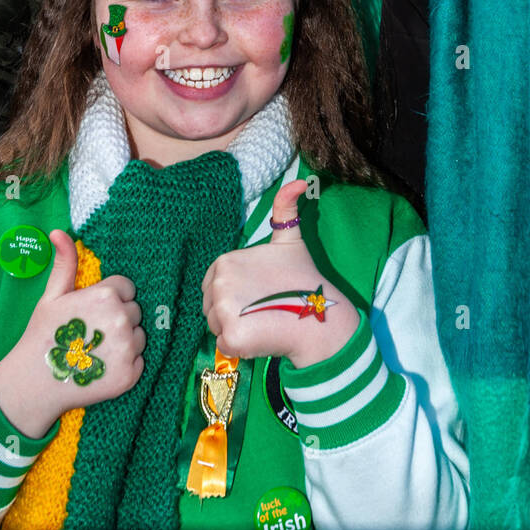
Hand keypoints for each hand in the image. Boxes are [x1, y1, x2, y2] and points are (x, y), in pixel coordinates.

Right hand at [0, 230, 145, 438]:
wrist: (35, 383)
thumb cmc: (42, 334)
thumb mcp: (52, 296)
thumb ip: (65, 263)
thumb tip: (59, 231)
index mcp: (105, 296)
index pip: (126, 287)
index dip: (110, 297)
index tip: (92, 310)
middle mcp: (121, 320)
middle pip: (134, 310)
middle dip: (118, 317)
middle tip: (92, 331)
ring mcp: (127, 349)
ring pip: (140, 335)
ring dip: (125, 340)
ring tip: (97, 349)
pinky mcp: (130, 375)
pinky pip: (141, 361)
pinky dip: (127, 363)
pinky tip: (104, 366)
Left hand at [201, 180, 357, 369]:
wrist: (319, 316)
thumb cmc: (302, 278)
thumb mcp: (290, 239)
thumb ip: (285, 209)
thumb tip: (299, 181)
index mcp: (225, 261)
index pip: (214, 285)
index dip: (234, 293)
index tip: (257, 294)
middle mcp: (219, 283)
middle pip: (210, 306)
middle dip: (231, 312)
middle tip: (261, 310)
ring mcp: (223, 310)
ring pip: (215, 327)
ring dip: (235, 330)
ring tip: (262, 322)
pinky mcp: (230, 336)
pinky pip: (224, 346)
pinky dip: (240, 347)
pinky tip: (261, 337)